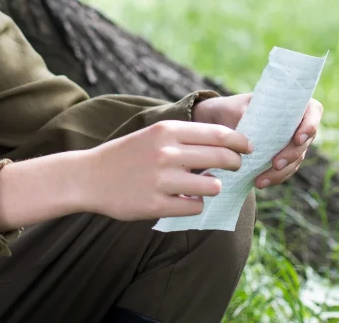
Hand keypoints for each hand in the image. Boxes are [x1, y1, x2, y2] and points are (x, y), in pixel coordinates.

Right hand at [77, 120, 252, 221]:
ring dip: (214, 187)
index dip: (239, 141)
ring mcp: (162, 180)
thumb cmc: (126, 155)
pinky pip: (195, 207)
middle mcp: (166, 153)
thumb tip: (225, 144)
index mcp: (167, 131)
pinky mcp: (156, 205)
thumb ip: (184, 138)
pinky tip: (185, 200)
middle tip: (236, 167)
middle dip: (235, 164)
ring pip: (213, 186)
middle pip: (221, 158)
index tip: (249, 147)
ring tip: (204, 186)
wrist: (89, 177)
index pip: (218, 134)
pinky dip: (195, 204)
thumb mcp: (152, 135)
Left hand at [193, 93, 323, 189]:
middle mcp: (295, 122)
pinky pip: (286, 170)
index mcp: (291, 103)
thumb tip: (255, 131)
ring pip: (297, 159)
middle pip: (306, 140)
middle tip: (275, 164)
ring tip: (261, 180)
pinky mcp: (283, 157)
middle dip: (291, 154)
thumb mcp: (235, 107)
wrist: (219, 123)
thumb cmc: (230, 109)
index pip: (313, 111)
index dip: (310, 125)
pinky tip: (260, 182)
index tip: (297, 139)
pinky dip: (275, 177)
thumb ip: (247, 114)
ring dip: (282, 172)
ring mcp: (291, 141)